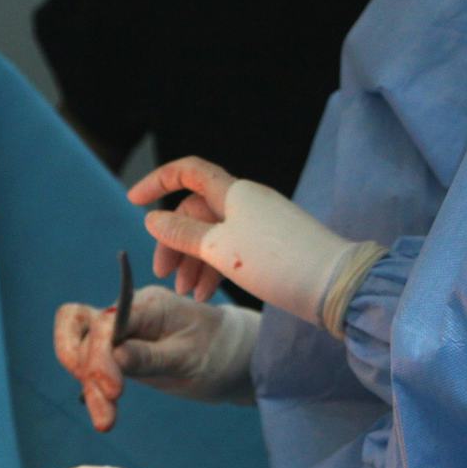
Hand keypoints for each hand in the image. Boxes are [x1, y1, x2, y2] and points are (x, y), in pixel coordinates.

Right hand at [54, 287, 260, 430]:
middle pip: (83, 332)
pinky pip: (92, 366)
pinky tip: (103, 413)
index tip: (115, 392)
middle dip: (87, 372)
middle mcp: (126, 312)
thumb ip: (150, 356)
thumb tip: (114, 355)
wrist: (232, 355)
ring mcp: (119, 331)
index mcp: (148, 304)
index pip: (104, 323)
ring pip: (82, 352)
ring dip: (88, 387)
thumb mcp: (189, 357)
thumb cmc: (217, 351)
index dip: (101, 356)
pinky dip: (93, 390)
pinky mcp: (116, 352)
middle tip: (105, 412)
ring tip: (105, 424)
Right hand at [126, 156, 383, 330]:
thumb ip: (181, 233)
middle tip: (164, 275)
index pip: (187, 172)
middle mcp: (245, 202)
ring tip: (188, 294)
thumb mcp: (218, 249)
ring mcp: (258, 225)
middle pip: (195, 213)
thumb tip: (152, 217)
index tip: (133, 202)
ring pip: (211, 236)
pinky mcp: (269, 247)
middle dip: (174, 242)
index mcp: (233, 192)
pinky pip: (230, 251)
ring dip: (193, 263)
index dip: (157, 181)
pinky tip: (207, 295)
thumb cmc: (274, 262)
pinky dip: (214, 270)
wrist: (333, 285)